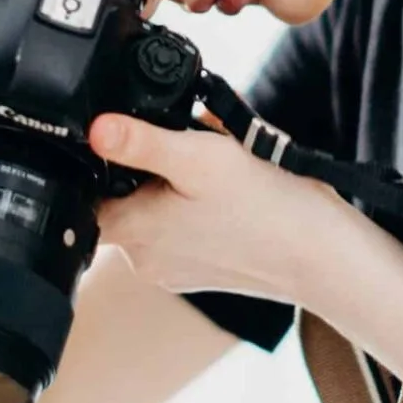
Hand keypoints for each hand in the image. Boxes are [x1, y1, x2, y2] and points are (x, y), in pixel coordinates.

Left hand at [87, 107, 356, 303]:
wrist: (319, 255)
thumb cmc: (262, 206)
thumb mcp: (197, 158)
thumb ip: (141, 141)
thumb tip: (94, 130)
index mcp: (133, 231)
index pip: (82, 199)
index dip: (94, 167)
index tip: (124, 144)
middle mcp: (145, 259)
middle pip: (120, 202)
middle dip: (144, 170)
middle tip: (184, 148)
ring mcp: (174, 270)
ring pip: (154, 214)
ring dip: (174, 187)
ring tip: (212, 170)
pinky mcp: (201, 272)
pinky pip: (184, 231)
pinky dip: (198, 208)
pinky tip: (228, 195)